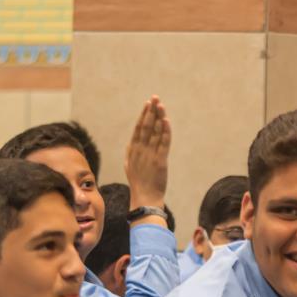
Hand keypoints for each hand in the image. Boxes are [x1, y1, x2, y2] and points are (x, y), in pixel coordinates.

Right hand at [124, 95, 170, 209]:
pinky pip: (163, 143)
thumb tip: (131, 143)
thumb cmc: (139, 183)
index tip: (148, 104)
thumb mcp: (129, 166)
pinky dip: (165, 131)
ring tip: (161, 105)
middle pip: (146, 126)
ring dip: (158, 117)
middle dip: (151, 111)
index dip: (143, 115)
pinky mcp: (160, 161)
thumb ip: (130, 153)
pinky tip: (166, 121)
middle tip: (155, 98)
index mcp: (133, 150)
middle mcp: (140, 150)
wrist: (144, 198)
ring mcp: (150, 155)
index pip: (138, 128)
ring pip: (154, 132)